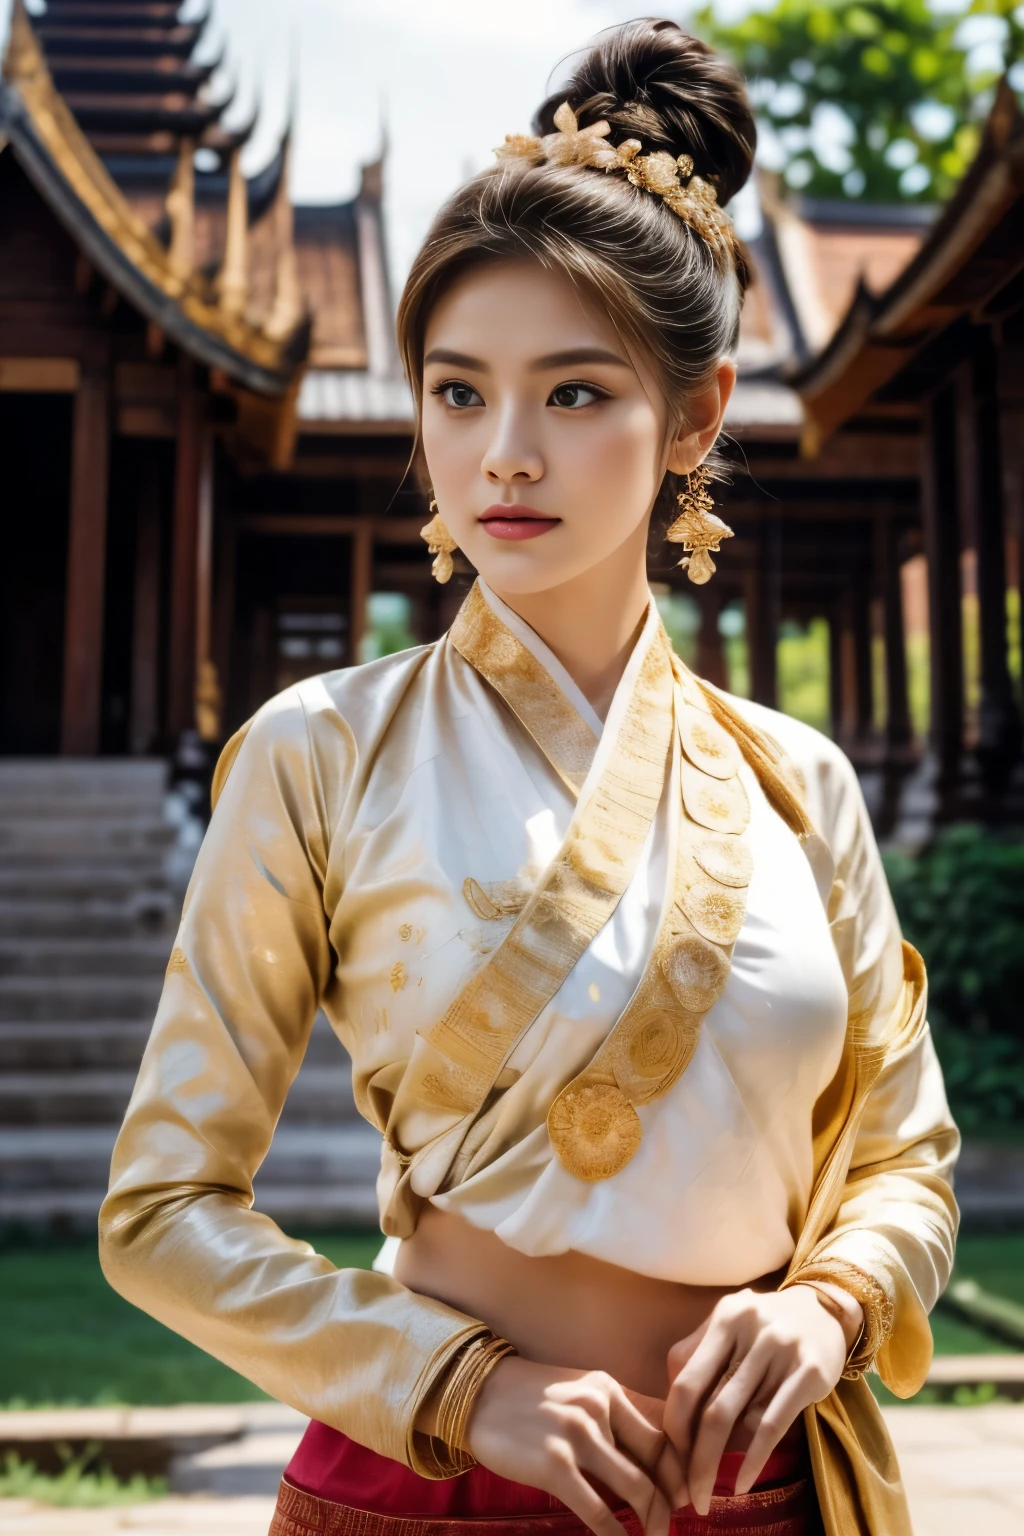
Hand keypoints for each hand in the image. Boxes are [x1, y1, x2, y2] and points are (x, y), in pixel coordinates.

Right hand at [466, 1355, 684, 1535]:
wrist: (476, 1392)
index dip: (681, 1469)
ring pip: (636, 1490)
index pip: (662, 1433)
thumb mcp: (578, 1391)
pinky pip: (599, 1512)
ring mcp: (577, 1436)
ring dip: (653, 1522)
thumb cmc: (530, 1398)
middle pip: (658, 1463)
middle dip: (673, 1501)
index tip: (686, 1493)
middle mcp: (599, 1409)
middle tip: (675, 1523)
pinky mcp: (554, 1466)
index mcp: (609, 1389)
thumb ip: (612, 1415)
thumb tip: (651, 1454)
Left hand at [664, 1284, 862, 1515]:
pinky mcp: (810, 1373)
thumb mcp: (730, 1324)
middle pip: (710, 1406)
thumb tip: (672, 1407)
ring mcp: (783, 1351)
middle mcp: (751, 1330)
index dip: (674, 1425)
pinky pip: (772, 1426)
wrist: (825, 1308)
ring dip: (717, 1463)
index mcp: (725, 1318)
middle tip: (687, 1493)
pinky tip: (742, 1484)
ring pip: (739, 1419)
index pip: (686, 1380)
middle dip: (692, 1457)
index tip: (669, 1457)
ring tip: (707, 1492)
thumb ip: (698, 1354)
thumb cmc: (765, 1326)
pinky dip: (753, 1460)